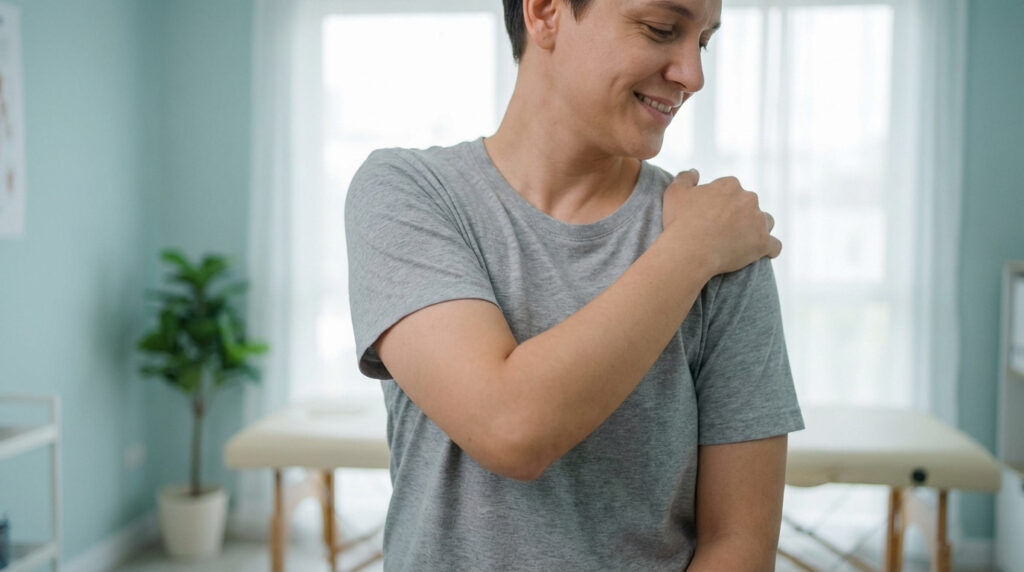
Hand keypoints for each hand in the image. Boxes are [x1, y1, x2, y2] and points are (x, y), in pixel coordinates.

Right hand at [662, 169, 781, 274]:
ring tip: (742, 241)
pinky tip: (762, 253)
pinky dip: (769, 249)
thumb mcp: (675, 193)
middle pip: (749, 204)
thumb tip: (695, 172)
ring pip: (765, 222)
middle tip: (723, 230)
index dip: (721, 202)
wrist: (690, 251)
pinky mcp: (763, 243)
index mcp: (730, 185)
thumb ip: (686, 178)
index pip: (731, 189)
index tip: (710, 215)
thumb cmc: (680, 222)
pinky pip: (774, 246)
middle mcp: (749, 199)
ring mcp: (758, 221)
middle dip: (740, 214)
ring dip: (757, 228)